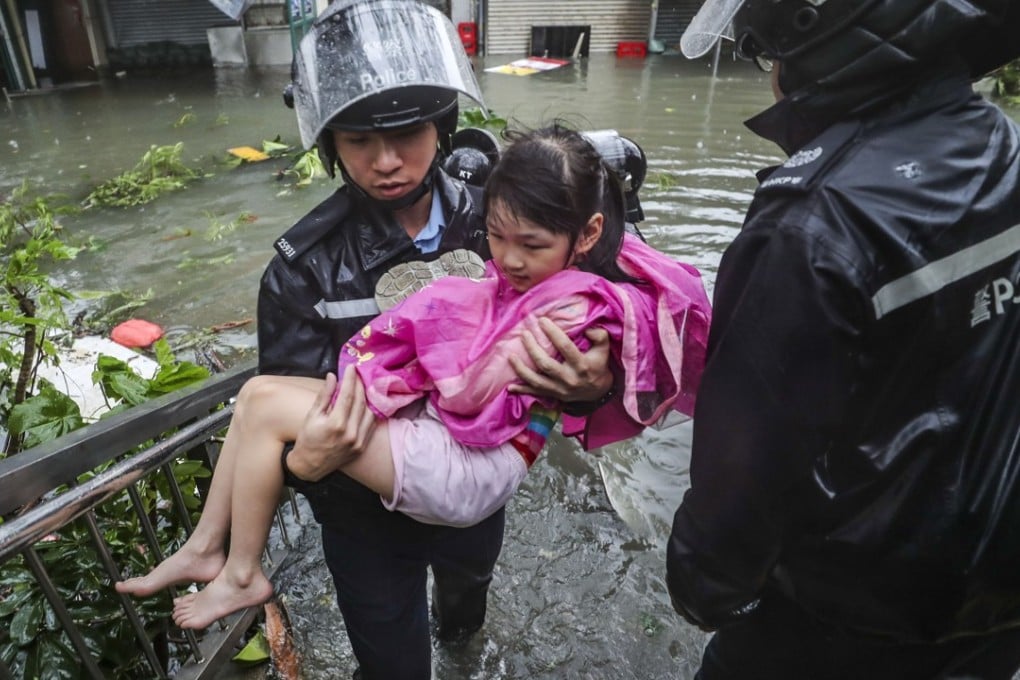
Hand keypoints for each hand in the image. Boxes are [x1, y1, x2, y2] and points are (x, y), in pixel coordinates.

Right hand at [286, 366, 376, 481]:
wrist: (310, 466)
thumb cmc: (308, 439)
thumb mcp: (312, 416)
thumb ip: (324, 396)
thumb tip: (332, 376)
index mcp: (336, 424)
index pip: (347, 395)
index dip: (350, 379)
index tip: (352, 367)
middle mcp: (350, 433)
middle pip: (361, 402)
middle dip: (360, 385)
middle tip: (358, 374)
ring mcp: (358, 442)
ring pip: (369, 413)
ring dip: (367, 398)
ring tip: (361, 387)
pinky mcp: (362, 447)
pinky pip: (371, 425)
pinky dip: (369, 412)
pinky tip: (365, 404)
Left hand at [507, 317, 613, 402]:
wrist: (597, 391)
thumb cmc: (598, 365)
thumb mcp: (603, 349)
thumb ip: (599, 336)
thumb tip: (587, 328)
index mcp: (581, 365)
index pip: (565, 347)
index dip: (553, 333)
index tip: (542, 320)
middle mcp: (569, 379)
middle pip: (546, 364)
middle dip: (532, 348)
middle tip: (524, 334)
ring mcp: (559, 390)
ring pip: (536, 381)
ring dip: (521, 369)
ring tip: (510, 356)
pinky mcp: (553, 395)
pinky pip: (534, 394)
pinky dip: (522, 390)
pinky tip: (509, 386)